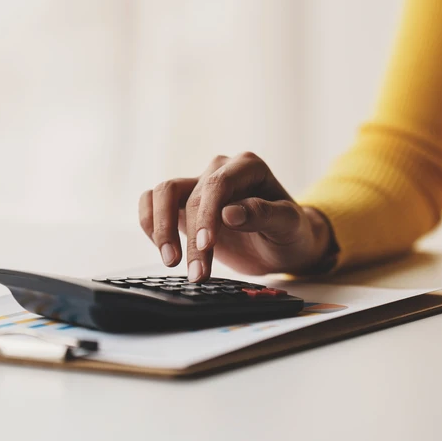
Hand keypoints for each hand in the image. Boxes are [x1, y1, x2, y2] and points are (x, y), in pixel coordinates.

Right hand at [138, 152, 334, 281]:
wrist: (283, 245)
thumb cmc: (290, 232)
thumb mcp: (288, 226)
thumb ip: (263, 214)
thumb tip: (229, 213)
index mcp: (248, 166)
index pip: (218, 184)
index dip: (207, 214)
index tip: (206, 245)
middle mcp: (220, 169)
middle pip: (191, 195)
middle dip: (190, 239)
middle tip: (197, 274)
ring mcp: (199, 184)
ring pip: (162, 193)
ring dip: (161, 228)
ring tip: (171, 263)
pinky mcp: (183, 203)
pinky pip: (153, 202)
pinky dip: (151, 223)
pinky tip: (164, 250)